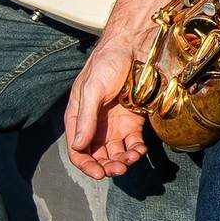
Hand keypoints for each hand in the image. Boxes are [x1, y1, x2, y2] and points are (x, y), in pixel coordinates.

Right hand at [64, 34, 150, 179]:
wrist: (132, 47)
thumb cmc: (106, 64)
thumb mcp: (92, 89)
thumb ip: (87, 117)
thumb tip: (78, 145)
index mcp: (79, 119)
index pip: (78, 150)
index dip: (87, 165)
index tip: (100, 174)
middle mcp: (96, 125)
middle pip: (98, 156)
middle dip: (107, 166)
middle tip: (119, 169)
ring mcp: (115, 124)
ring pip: (116, 152)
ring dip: (122, 160)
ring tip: (132, 160)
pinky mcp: (133, 120)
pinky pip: (133, 142)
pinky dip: (136, 150)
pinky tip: (141, 150)